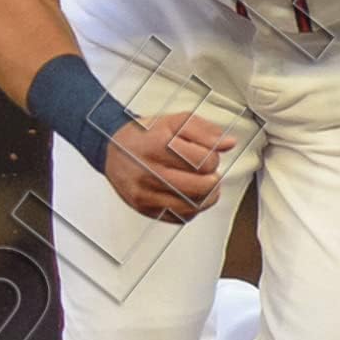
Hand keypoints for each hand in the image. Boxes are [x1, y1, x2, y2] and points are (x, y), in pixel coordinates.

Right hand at [105, 111, 236, 219]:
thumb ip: (204, 130)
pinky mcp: (145, 208)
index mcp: (157, 146)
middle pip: (201, 186)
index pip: (204, 161)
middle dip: (213, 178)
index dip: (214, 158)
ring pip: (193, 206)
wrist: (111, 148)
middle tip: (208, 172)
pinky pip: (180, 217)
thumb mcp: (174, 121)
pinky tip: (190, 196)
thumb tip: (229, 143)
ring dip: (207, 196)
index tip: (209, 155)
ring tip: (204, 185)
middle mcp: (149, 172)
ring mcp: (146, 193)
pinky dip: (192, 209)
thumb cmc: (144, 134)